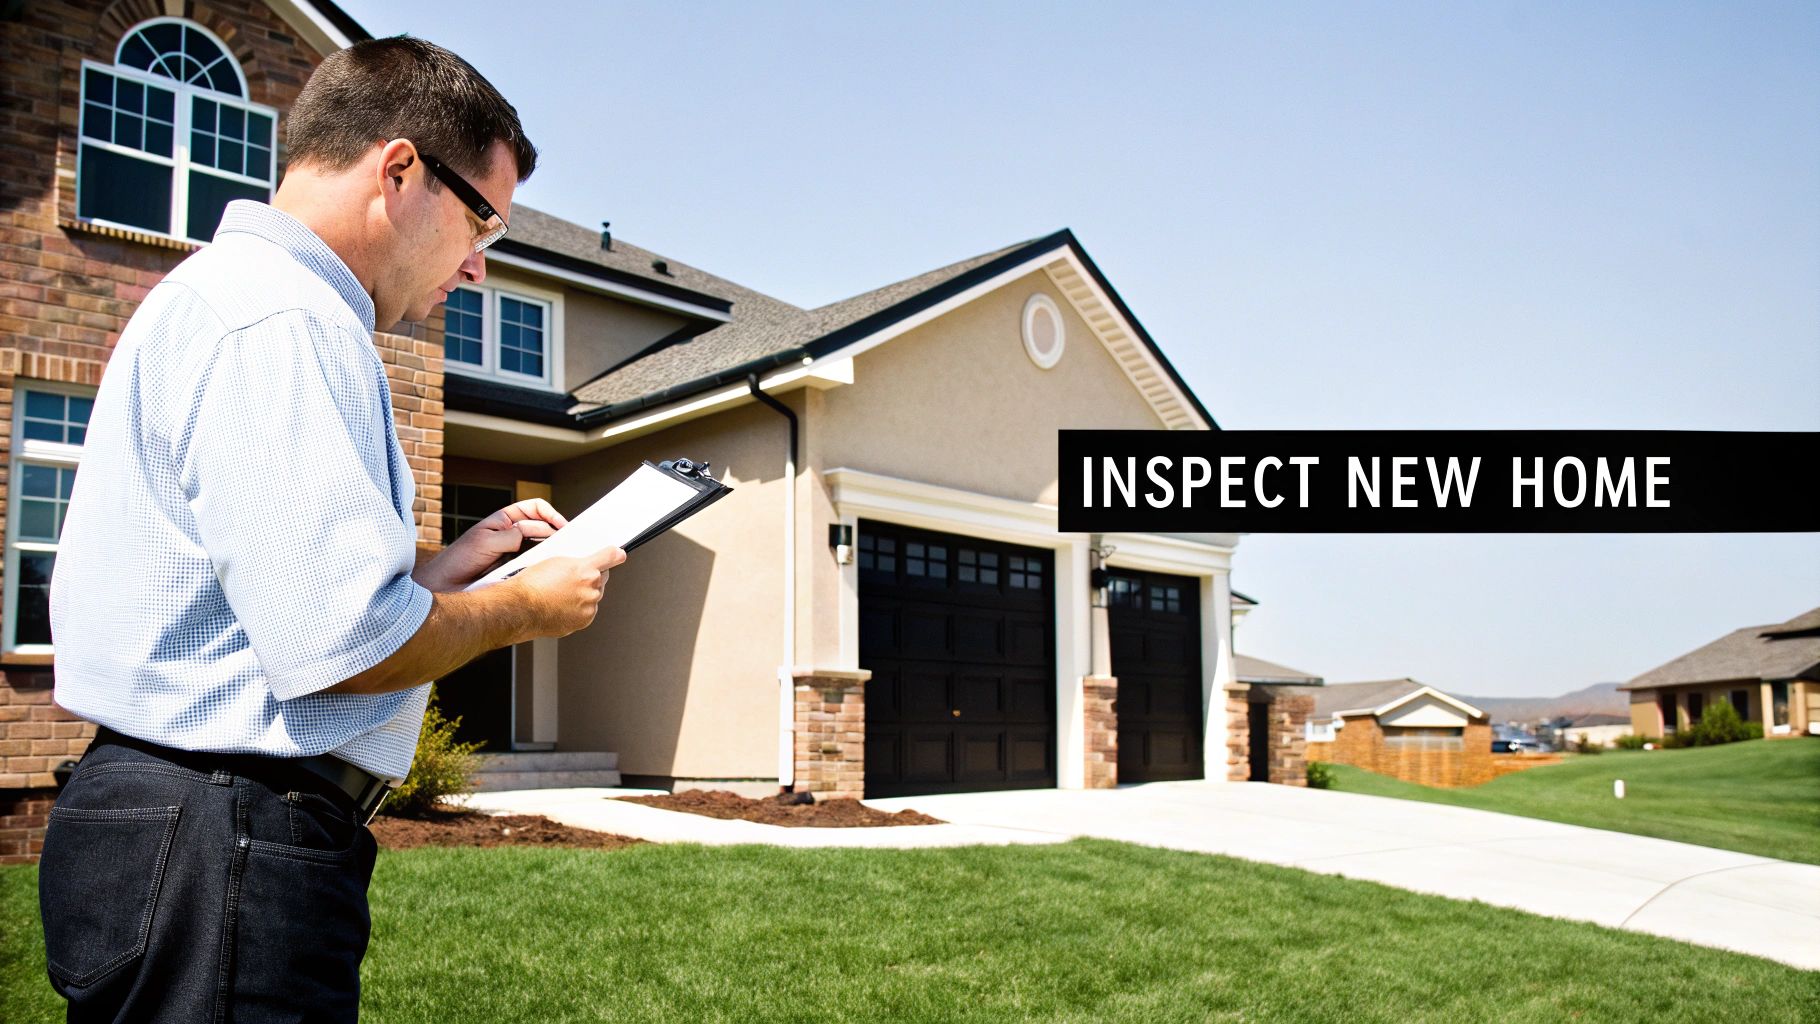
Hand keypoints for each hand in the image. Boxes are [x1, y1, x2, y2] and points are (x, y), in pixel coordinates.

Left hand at [412, 499, 568, 591]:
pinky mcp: (514, 570)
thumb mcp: (485, 542)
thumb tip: (536, 532)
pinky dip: (544, 565)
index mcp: (503, 520)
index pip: (535, 509)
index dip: (551, 514)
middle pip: (542, 527)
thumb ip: (511, 535)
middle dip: (557, 532)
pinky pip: (535, 564)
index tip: (562, 526)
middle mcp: (511, 534)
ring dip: (553, 550)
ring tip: (563, 557)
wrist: (444, 586)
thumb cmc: (458, 560)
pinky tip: (550, 571)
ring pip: (541, 546)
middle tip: (570, 544)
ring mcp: (514, 553)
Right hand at [510, 544, 626, 637]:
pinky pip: (587, 611)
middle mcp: (591, 588)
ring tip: (562, 594)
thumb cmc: (531, 585)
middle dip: (591, 577)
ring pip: (594, 595)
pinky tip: (562, 605)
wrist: (520, 608)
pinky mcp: (584, 620)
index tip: (619, 555)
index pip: (611, 557)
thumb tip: (584, 564)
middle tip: (572, 579)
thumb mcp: (554, 561)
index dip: (615, 555)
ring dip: (584, 594)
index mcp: (585, 570)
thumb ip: (576, 562)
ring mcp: (589, 606)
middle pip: (601, 578)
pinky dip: (579, 609)